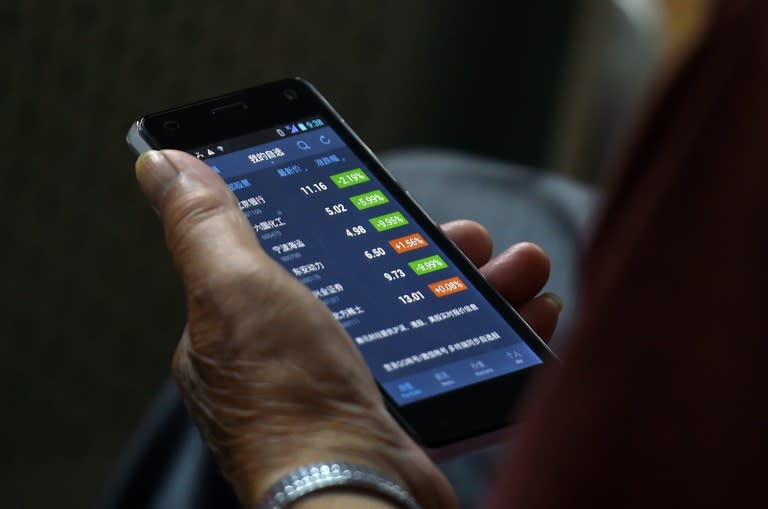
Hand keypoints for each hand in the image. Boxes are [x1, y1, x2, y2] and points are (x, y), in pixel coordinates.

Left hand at [135, 150, 560, 507]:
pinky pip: (454, 359)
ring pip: (424, 316)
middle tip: (472, 238)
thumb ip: (204, 225)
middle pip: (375, 281)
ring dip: (478, 287)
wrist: (354, 495)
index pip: (300, 253)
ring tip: (520, 269)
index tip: (393, 201)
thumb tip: (162, 164)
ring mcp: (351, 388)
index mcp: (248, 325)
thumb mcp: (235, 288)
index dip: (351, 221)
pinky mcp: (400, 415)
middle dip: (433, 253)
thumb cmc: (288, 398)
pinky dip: (494, 333)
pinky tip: (529, 315)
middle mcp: (296, 358)